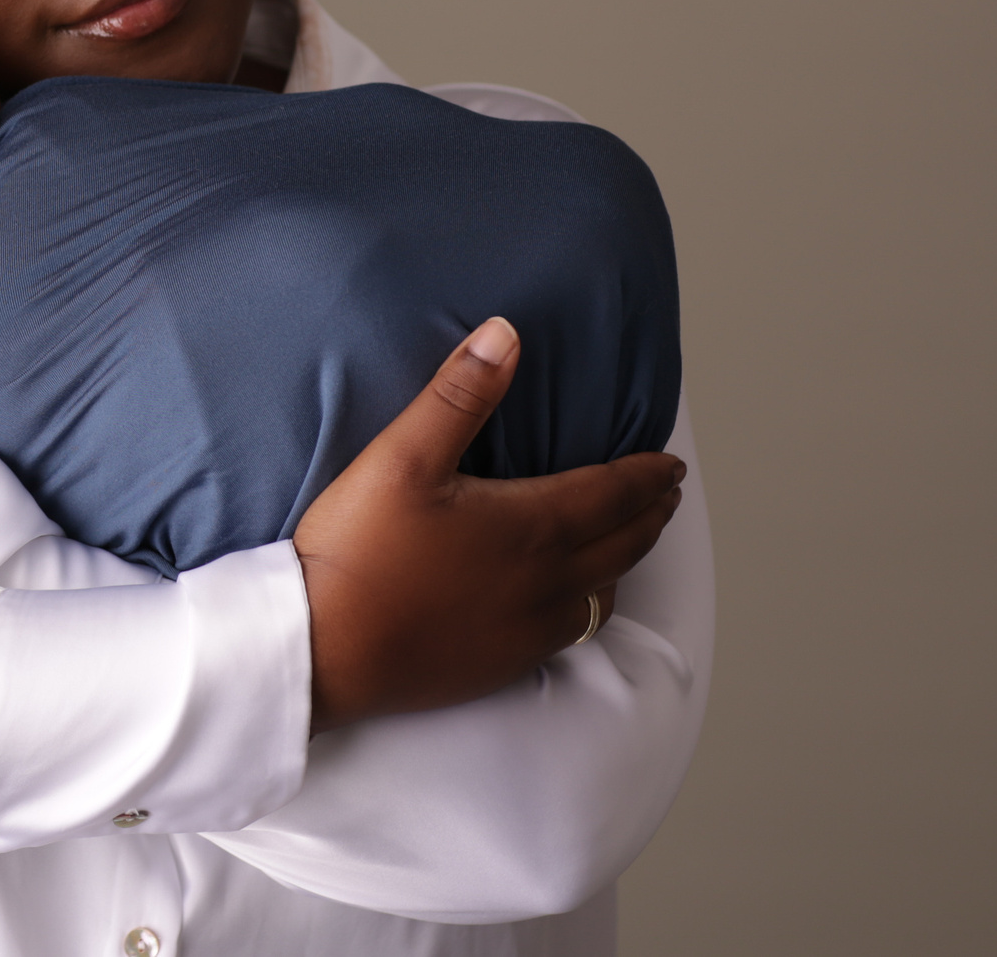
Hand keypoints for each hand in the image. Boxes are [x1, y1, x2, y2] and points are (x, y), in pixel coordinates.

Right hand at [294, 318, 685, 732]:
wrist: (326, 647)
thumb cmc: (359, 551)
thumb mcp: (401, 457)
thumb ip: (459, 394)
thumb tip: (505, 335)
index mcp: (529, 525)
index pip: (611, 494)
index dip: (645, 475)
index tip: (669, 463)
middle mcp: (545, 580)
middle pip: (621, 542)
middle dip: (649, 513)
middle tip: (666, 495)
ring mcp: (529, 627)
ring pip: (604, 590)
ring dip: (627, 558)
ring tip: (632, 538)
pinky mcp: (507, 661)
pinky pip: (575, 631)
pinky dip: (594, 604)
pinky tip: (579, 600)